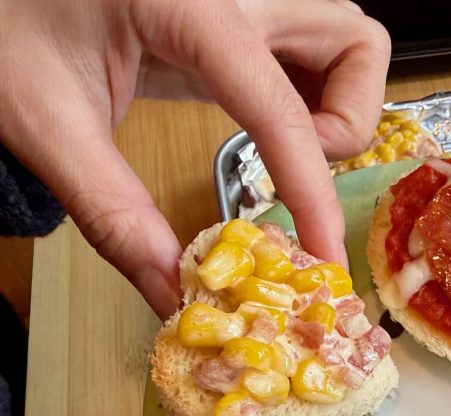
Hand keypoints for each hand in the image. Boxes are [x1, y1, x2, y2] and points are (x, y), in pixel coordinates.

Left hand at [0, 0, 389, 318]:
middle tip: (297, 163)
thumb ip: (113, 211)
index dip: (312, 191)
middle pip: (356, 43)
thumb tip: (173, 292)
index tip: (323, 255)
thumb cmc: (4, 23)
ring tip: (285, 140)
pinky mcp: (239, 8)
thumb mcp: (44, 119)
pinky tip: (268, 120)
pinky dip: (314, 91)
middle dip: (346, 118)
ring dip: (339, 100)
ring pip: (348, 38)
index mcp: (191, 5)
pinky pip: (314, 44)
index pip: (281, 108)